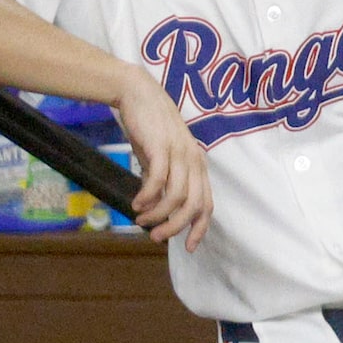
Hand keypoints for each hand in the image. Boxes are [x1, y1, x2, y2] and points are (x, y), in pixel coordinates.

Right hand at [113, 71, 211, 249]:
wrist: (139, 96)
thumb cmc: (149, 130)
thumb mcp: (159, 160)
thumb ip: (162, 183)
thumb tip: (155, 209)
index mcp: (198, 167)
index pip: (207, 204)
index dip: (198, 228)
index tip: (187, 247)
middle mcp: (194, 161)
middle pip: (194, 205)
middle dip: (176, 226)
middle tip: (155, 237)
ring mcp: (180, 154)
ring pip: (177, 196)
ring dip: (158, 214)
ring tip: (141, 221)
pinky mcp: (162, 147)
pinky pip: (158, 179)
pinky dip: (148, 196)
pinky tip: (135, 204)